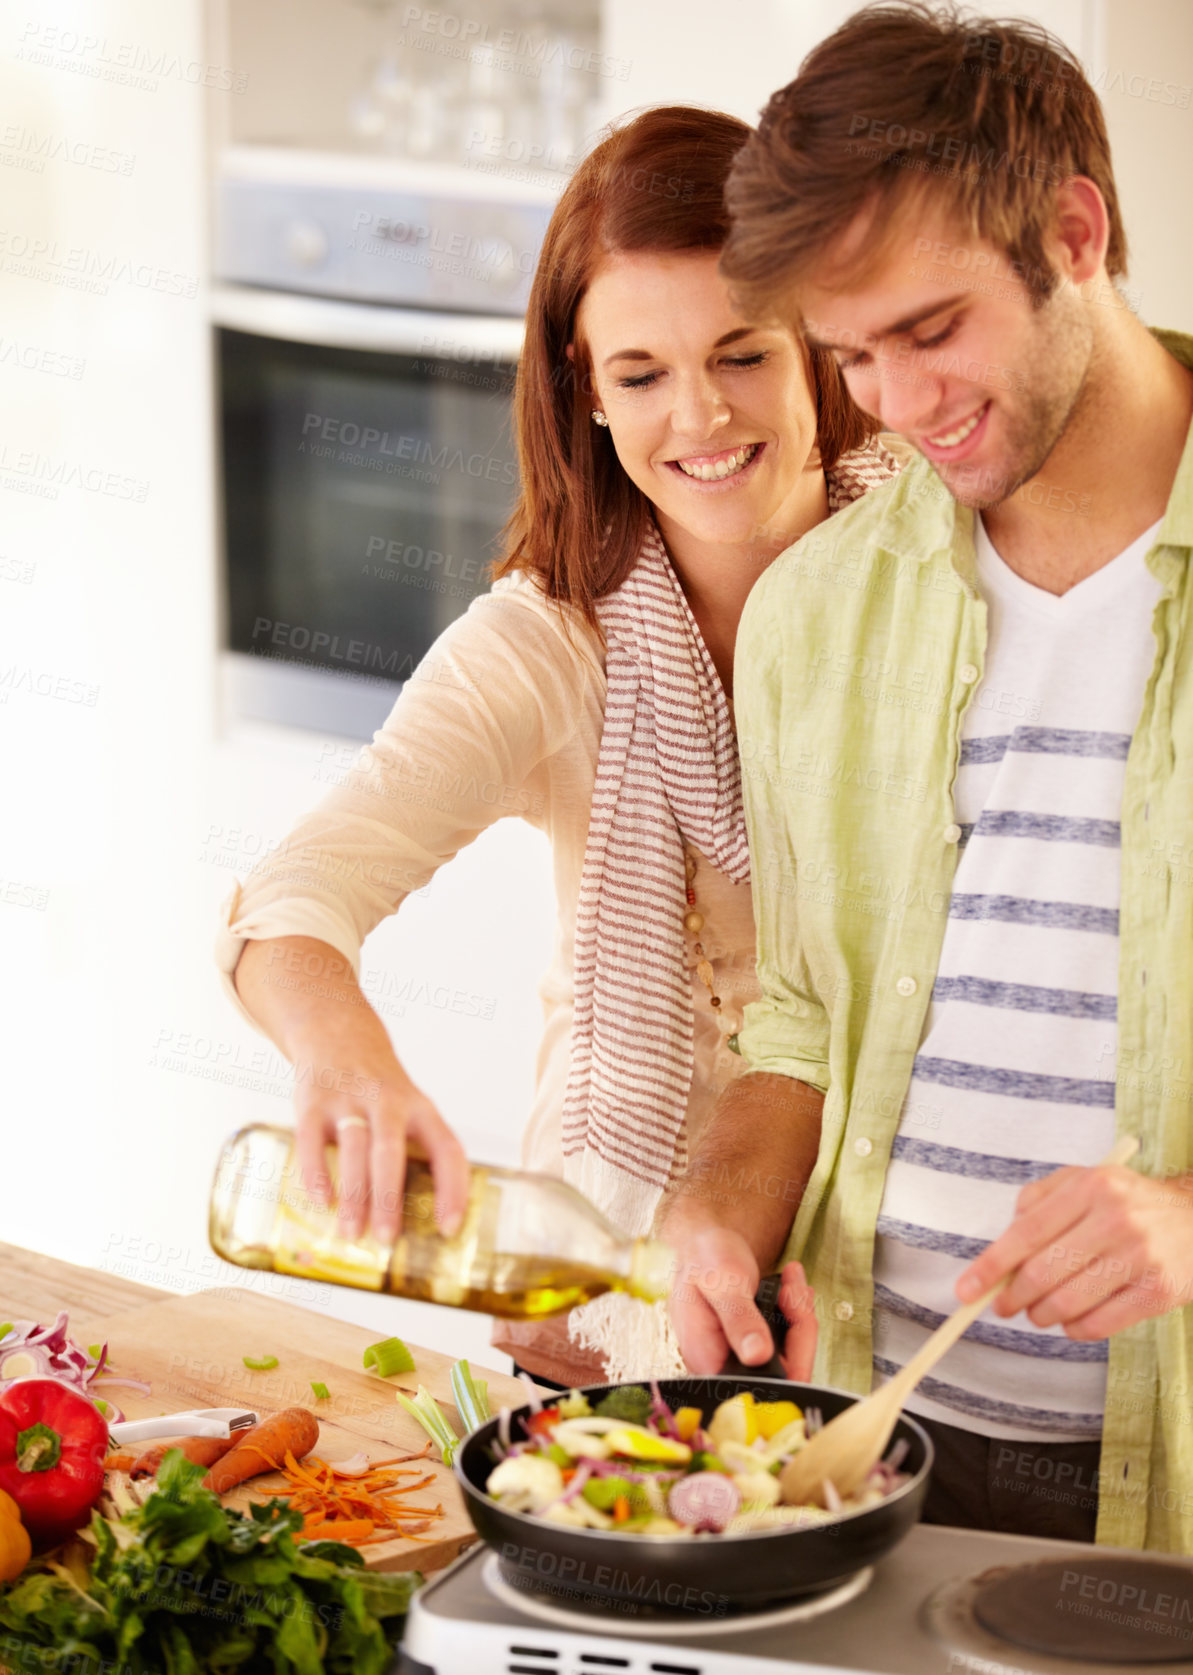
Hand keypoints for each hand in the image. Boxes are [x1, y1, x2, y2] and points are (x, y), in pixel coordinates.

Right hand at [291, 1008, 469, 1244]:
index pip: (447, 1149)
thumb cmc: (378, 1089)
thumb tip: (416, 1224)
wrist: (338, 1032)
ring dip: (354, 1194)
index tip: (449, 1227)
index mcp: (420, 1108)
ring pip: (355, 1148)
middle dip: (390, 1199)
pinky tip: (321, 1201)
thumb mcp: (408, 1107)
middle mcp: (388, 1101)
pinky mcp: (313, 1099)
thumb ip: (411, 1153)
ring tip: (352, 1233)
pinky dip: (315, 1172)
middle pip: (392, 1152)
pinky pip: (311, 1138)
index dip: (452, 1189)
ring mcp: (348, 1098)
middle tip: (388, 1240)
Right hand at [667, 1222, 817, 1377]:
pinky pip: (787, 1346)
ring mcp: (740, 1361)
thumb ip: (738, 1318)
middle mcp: (723, 1369)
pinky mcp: (753, 1351)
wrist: (702, 1246)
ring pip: (791, 1359)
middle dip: (799, 1328)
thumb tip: (757, 1356)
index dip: (791, 1360)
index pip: (761, 1385)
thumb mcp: (721, 1280)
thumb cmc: (704, 1257)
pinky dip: (795, 1316)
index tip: (793, 1310)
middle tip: (793, 1287)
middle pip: (783, 1375)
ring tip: (792, 1279)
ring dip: (800, 1317)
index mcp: (706, 1361)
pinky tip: (791, 1289)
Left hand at [956, 1160, 1192, 1338]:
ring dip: (1040, 1316)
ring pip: (1067, 1304)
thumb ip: (1040, 1199)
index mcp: (1091, 1186)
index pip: (1027, 1232)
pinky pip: (1099, 1325)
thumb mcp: (1086, 1180)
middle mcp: (1117, 1219)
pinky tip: (1071, 1320)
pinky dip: (1073, 1329)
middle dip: (1012, 1297)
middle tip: (1003, 1305)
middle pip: (1043, 1272)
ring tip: (1038, 1312)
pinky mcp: (1160, 1292)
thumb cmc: (1129, 1203)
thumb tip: (1003, 1241)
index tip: (966, 1289)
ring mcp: (1141, 1257)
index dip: (991, 1265)